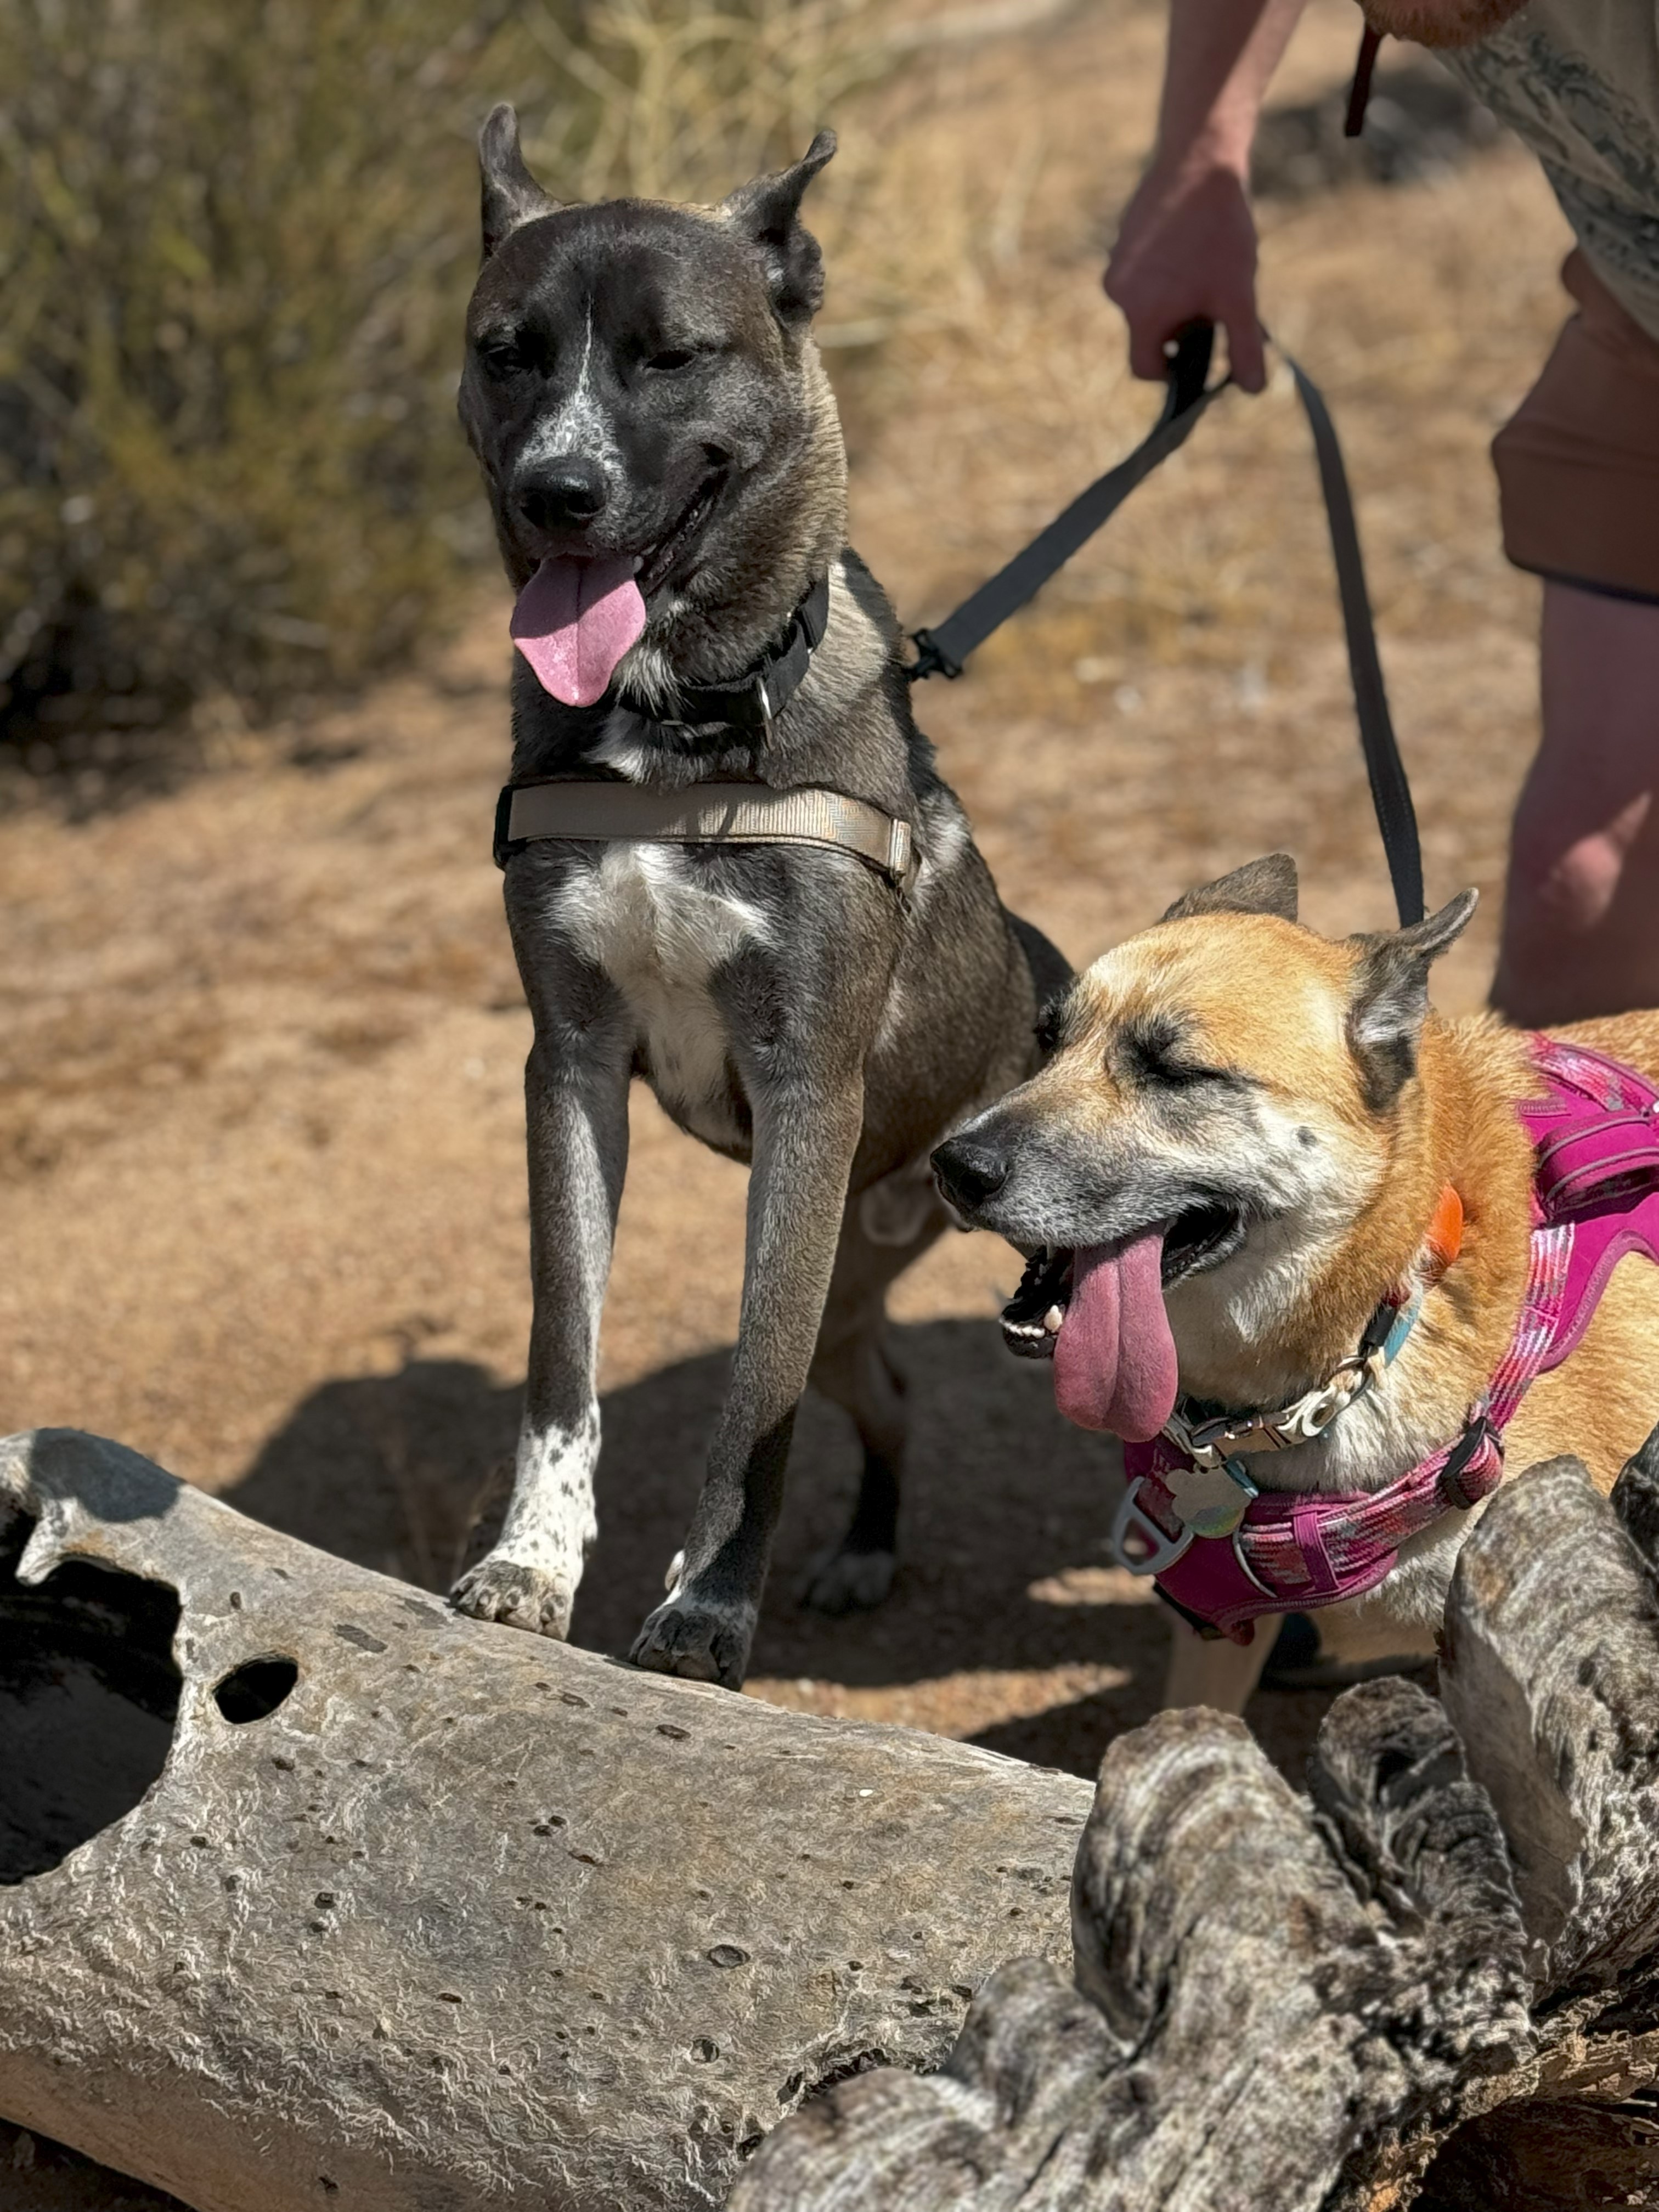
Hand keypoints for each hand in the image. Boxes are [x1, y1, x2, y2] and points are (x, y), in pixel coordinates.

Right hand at [1104, 158, 1265, 393]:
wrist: (1199, 159)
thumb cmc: (1220, 233)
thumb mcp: (1240, 297)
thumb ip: (1244, 348)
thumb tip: (1253, 390)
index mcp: (1141, 313)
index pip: (1145, 368)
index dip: (1172, 370)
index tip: (1196, 352)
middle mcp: (1118, 291)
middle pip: (1147, 332)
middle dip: (1178, 325)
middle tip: (1211, 298)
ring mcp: (1116, 260)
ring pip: (1144, 299)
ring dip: (1172, 295)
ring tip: (1203, 264)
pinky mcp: (1121, 234)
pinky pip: (1141, 269)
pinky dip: (1164, 268)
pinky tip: (1191, 241)